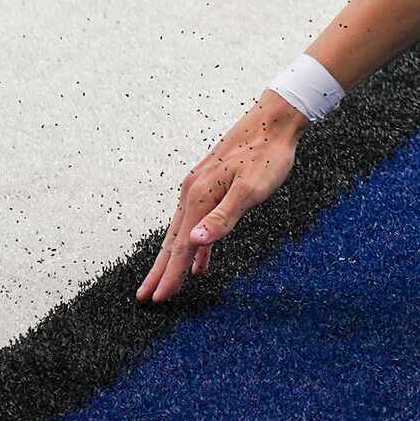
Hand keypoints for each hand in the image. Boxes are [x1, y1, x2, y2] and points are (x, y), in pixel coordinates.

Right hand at [137, 95, 303, 301]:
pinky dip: (196, 246)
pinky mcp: (211, 187)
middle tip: (144, 298)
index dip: (171, 275)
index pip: (183, 246)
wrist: (275, 120)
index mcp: (200, 197)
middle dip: (160, 272)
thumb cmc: (267, 154)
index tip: (157, 300)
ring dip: (174, 261)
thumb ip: (224, 216)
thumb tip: (196, 241)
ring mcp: (200, 189)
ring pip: (183, 233)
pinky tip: (201, 263)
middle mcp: (193, 193)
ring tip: (164, 285)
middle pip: (174, 241)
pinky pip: (198, 224)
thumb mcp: (251, 188)